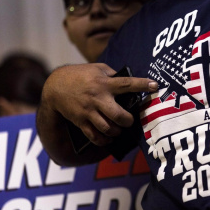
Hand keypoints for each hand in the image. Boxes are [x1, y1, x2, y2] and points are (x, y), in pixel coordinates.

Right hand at [41, 63, 157, 145]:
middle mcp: (97, 98)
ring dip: (117, 131)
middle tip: (130, 120)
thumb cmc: (79, 75)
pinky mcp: (81, 121)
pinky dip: (104, 141)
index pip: (126, 84)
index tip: (155, 86)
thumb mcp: (97, 69)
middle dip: (128, 121)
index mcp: (104, 83)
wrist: (54, 86)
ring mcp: (88, 112)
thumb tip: (129, 81)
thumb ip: (112, 75)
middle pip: (118, 115)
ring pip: (107, 128)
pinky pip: (95, 136)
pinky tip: (109, 138)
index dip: (142, 85)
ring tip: (119, 129)